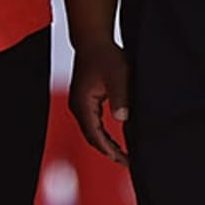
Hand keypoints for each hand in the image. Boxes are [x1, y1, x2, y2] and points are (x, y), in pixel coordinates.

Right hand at [68, 41, 130, 166]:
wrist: (93, 41)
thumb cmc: (106, 56)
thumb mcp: (118, 76)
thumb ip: (120, 97)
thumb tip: (122, 119)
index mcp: (83, 106)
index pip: (96, 136)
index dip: (111, 151)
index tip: (126, 161)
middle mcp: (78, 108)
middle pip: (92, 138)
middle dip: (108, 152)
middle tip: (127, 163)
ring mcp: (79, 105)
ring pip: (92, 132)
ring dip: (105, 144)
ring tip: (122, 154)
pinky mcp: (84, 101)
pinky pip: (93, 124)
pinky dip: (103, 134)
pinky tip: (114, 137)